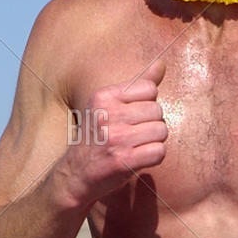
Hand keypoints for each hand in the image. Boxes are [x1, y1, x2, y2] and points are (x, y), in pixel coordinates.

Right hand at [62, 56, 167, 206]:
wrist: (75, 174)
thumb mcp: (108, 106)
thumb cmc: (97, 137)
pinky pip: (159, 152)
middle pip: (158, 111)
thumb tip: (162, 63)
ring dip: (154, 141)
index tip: (132, 117)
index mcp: (103, 96)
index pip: (150, 90)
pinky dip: (154, 157)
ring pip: (161, 131)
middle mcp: (108, 115)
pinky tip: (139, 159)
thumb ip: (138, 85)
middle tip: (134, 135)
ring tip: (136, 146)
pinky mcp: (123, 161)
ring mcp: (116, 138)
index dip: (147, 105)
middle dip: (151, 124)